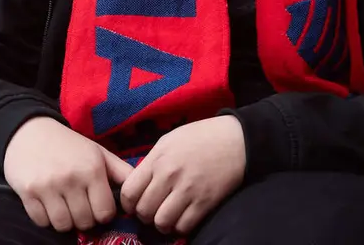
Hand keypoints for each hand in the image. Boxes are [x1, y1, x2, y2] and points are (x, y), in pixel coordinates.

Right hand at [4, 116, 134, 231]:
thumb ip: (121, 172)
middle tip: (79, 206)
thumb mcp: (98, 153)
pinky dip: (46, 218)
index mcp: (92, 169)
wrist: (30, 131)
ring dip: (65, 220)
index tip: (97, 205)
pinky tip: (48, 204)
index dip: (103, 213)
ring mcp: (47, 187)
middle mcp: (71, 179)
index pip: (105, 213)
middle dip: (85, 218)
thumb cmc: (69, 145)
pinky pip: (41, 221)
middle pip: (85, 222)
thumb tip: (141, 189)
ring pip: (63, 225)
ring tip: (64, 206)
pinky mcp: (27, 192)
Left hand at [119, 115, 245, 234]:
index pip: (129, 192)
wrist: (235, 139)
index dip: (128, 204)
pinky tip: (183, 218)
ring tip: (167, 217)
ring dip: (162, 223)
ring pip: (162, 222)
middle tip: (152, 212)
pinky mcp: (205, 202)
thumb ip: (151, 163)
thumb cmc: (200, 137)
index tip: (134, 205)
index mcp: (157, 159)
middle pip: (144, 210)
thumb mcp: (168, 141)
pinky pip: (184, 226)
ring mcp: (188, 190)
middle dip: (145, 216)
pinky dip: (181, 226)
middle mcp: (169, 175)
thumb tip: (138, 184)